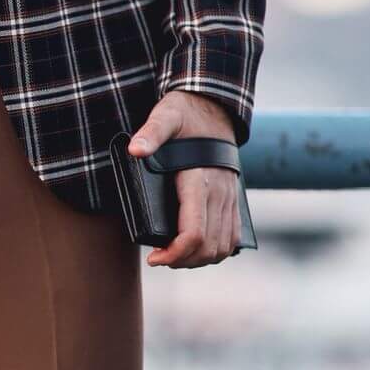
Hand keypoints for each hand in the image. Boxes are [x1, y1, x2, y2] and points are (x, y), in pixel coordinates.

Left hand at [128, 90, 242, 268]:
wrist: (215, 108)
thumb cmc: (186, 114)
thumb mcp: (166, 116)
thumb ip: (151, 132)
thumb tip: (135, 150)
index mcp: (200, 180)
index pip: (193, 233)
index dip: (173, 253)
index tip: (153, 258)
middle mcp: (220, 193)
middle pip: (208, 247)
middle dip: (183, 261)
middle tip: (159, 259)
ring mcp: (229, 198)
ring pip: (223, 247)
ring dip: (199, 260)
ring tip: (174, 257)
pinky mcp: (233, 200)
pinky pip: (231, 237)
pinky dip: (214, 251)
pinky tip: (194, 248)